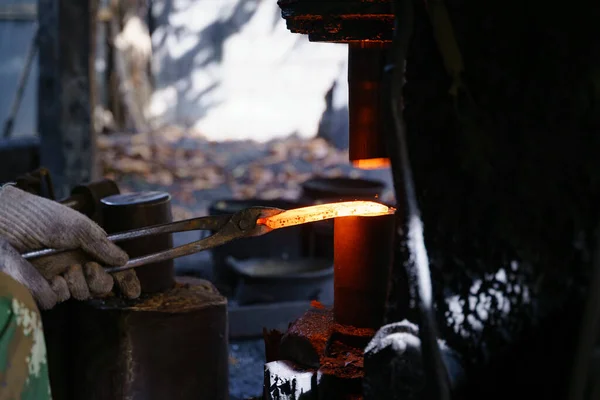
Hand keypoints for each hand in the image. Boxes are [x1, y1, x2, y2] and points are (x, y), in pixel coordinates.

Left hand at [0, 185, 140, 308]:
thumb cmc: (39, 217)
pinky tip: (52, 278)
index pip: (113, 268)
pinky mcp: (36, 289)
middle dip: (102, 281)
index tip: (132, 291)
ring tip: (68, 270)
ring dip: (80, 284)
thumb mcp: (77, 225)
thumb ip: (102, 243)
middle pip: (102, 286)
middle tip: (91, 269)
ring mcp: (56, 277)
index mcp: (88, 249)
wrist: (4, 221)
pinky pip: (55, 300)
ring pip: (81, 295)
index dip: (126, 280)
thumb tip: (125, 259)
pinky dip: (57, 290)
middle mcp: (75, 264)